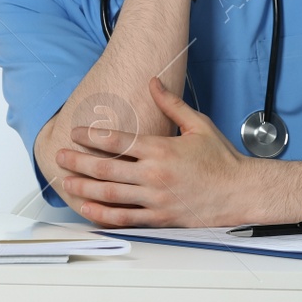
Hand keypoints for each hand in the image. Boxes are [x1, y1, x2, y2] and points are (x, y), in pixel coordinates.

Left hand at [54, 76, 258, 226]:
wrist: (241, 192)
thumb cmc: (222, 160)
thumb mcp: (198, 125)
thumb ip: (171, 104)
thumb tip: (153, 82)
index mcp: (162, 149)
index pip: (118, 141)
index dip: (91, 136)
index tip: (75, 133)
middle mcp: (155, 175)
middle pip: (107, 168)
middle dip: (78, 161)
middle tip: (59, 157)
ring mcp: (156, 199)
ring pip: (111, 195)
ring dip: (84, 188)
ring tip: (66, 182)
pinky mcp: (161, 218)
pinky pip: (125, 218)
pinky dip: (103, 215)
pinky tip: (88, 209)